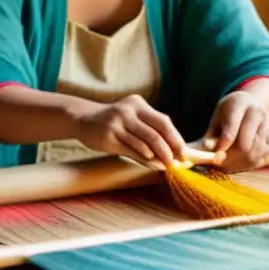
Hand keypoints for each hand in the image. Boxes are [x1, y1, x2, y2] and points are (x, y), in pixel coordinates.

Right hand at [71, 95, 186, 168]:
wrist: (84, 120)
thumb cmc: (114, 122)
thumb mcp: (132, 119)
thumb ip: (150, 132)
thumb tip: (172, 152)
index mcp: (138, 104)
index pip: (163, 121)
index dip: (175, 138)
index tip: (184, 152)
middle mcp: (128, 111)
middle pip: (156, 132)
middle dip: (169, 150)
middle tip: (176, 162)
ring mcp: (118, 123)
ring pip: (145, 143)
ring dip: (158, 157)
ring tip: (166, 165)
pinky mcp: (109, 136)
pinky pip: (131, 150)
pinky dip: (145, 158)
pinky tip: (152, 164)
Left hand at [204, 91, 268, 169]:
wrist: (252, 105)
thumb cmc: (230, 113)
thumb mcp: (217, 116)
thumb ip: (210, 134)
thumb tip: (202, 153)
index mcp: (241, 102)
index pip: (232, 126)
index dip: (223, 143)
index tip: (215, 155)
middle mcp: (259, 113)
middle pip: (245, 145)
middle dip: (229, 157)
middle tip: (218, 162)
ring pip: (253, 155)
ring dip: (236, 163)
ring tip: (225, 163)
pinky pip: (260, 160)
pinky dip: (246, 165)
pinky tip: (236, 161)